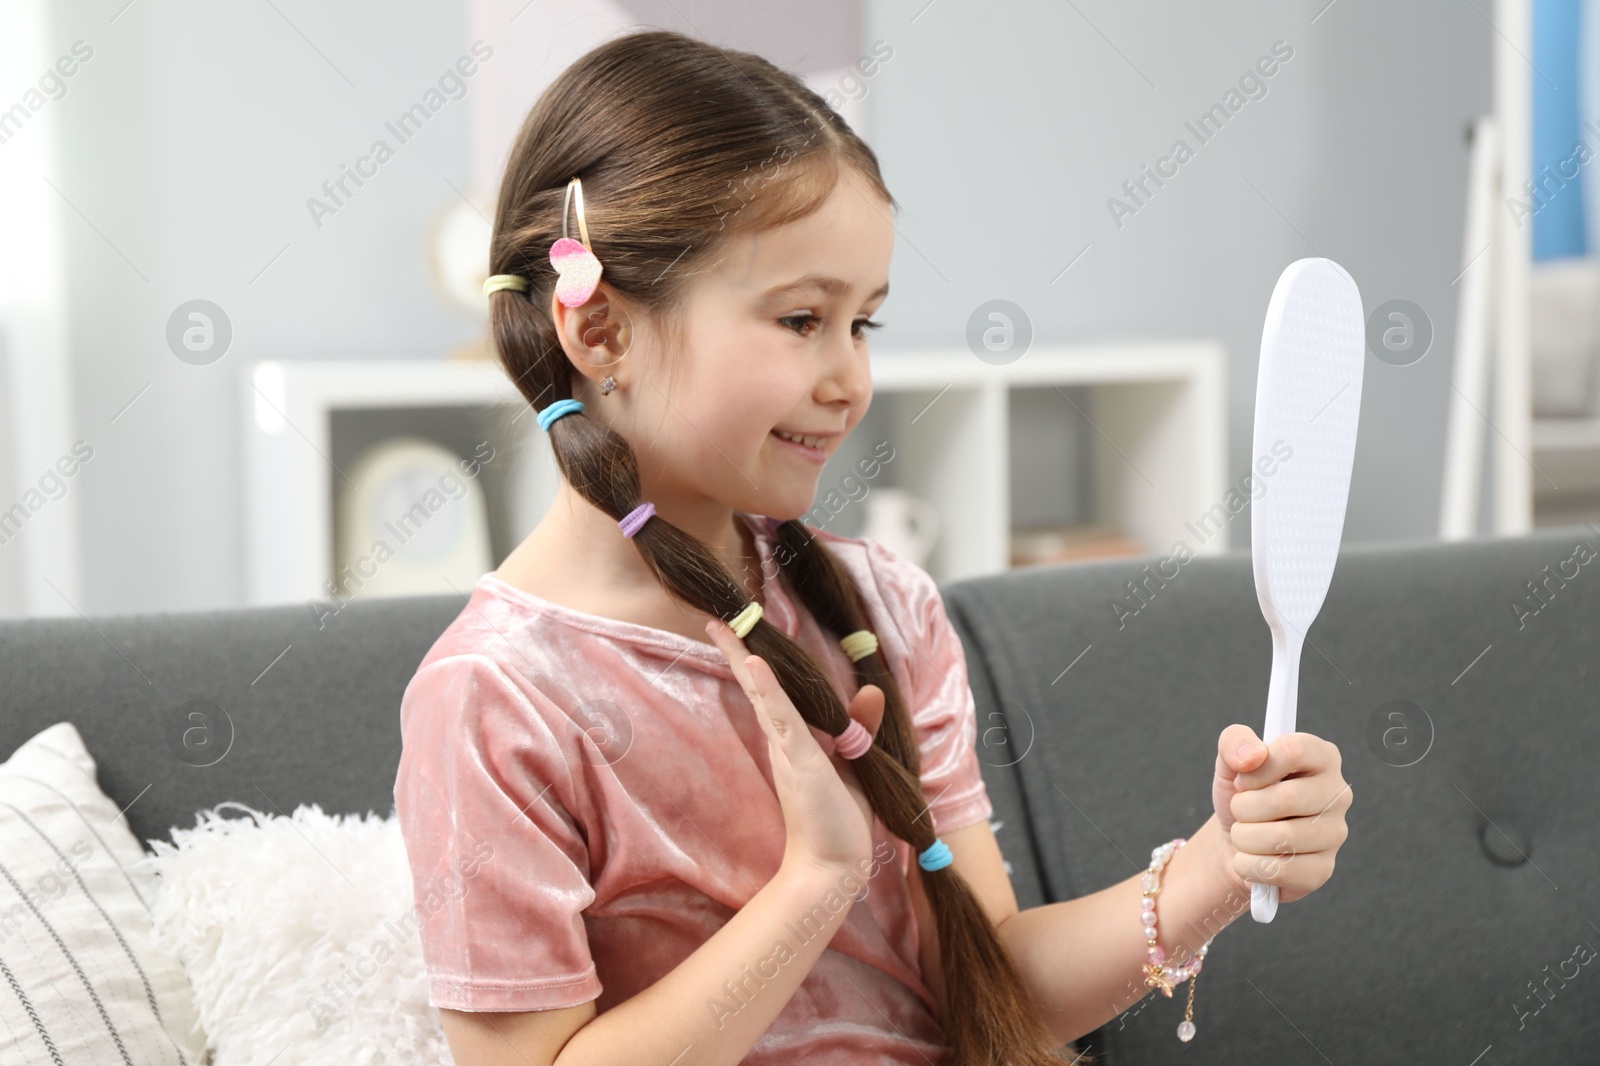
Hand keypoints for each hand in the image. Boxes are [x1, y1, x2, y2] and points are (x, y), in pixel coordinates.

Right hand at [705, 617, 885, 876]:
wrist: (834, 868)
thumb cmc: (841, 822)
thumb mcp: (856, 764)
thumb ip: (860, 727)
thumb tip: (871, 691)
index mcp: (795, 739)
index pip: (772, 691)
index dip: (756, 662)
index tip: (738, 633)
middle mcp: (785, 740)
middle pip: (758, 685)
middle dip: (738, 651)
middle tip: (715, 620)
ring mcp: (789, 749)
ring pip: (764, 695)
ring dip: (745, 659)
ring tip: (724, 628)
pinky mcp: (798, 760)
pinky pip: (781, 718)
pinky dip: (767, 690)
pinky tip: (754, 665)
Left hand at [1212, 724, 1351, 903]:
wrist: (1232, 840)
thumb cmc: (1240, 795)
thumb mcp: (1229, 761)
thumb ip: (1234, 742)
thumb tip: (1252, 755)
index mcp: (1321, 756)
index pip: (1296, 750)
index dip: (1259, 768)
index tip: (1242, 780)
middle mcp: (1337, 794)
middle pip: (1287, 798)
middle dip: (1245, 807)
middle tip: (1239, 810)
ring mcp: (1335, 833)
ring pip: (1283, 838)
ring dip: (1244, 838)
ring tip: (1244, 834)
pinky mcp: (1323, 869)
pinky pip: (1281, 870)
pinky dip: (1250, 865)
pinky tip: (1252, 858)